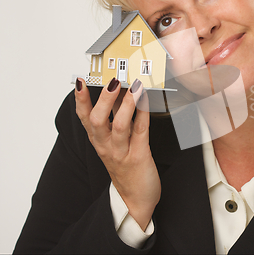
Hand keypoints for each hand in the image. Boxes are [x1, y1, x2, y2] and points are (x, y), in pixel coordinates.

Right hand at [75, 78, 159, 230]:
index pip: (84, 118)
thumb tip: (120, 95)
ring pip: (119, 126)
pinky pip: (140, 132)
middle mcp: (106, 146)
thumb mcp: (115, 143)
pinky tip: (146, 101)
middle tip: (112, 82)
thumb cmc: (126, 169)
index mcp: (98, 141)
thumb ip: (117, 121)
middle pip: (97, 120)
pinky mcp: (139, 156)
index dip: (81, 100)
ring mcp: (122, 152)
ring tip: (133, 87)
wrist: (136, 199)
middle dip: (104, 99)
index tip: (80, 82)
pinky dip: (143, 114)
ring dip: (126, 104)